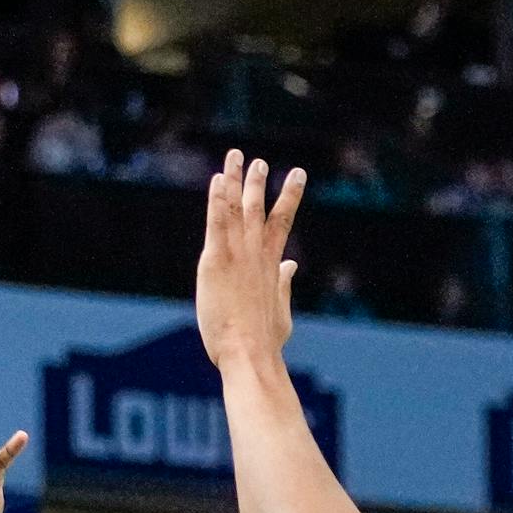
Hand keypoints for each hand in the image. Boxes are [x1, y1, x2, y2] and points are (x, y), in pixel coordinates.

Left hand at [196, 149, 304, 367]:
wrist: (250, 354)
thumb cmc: (264, 341)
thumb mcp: (280, 309)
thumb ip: (284, 283)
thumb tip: (291, 265)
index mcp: (271, 264)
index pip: (281, 222)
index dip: (289, 196)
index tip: (297, 174)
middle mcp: (256, 254)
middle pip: (258, 209)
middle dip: (258, 183)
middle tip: (258, 161)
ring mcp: (237, 255)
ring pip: (236, 209)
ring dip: (236, 181)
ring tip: (236, 158)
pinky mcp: (216, 261)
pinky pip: (216, 223)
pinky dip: (217, 200)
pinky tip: (217, 180)